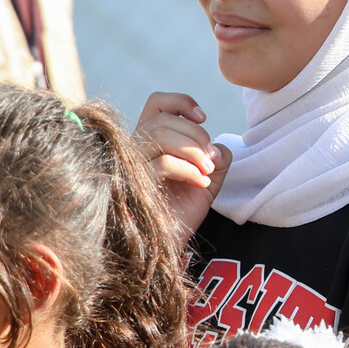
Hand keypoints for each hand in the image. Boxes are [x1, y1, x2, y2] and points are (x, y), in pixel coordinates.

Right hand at [136, 91, 231, 240]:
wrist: (167, 245)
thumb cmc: (180, 214)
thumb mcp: (207, 181)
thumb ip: (216, 159)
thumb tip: (217, 147)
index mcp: (149, 143)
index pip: (156, 104)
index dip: (181, 102)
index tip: (203, 118)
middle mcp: (134, 150)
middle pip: (163, 119)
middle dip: (195, 134)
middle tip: (211, 161)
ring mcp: (131, 165)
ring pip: (160, 134)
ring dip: (193, 150)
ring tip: (207, 172)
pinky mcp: (135, 183)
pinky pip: (163, 162)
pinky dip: (189, 169)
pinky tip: (200, 183)